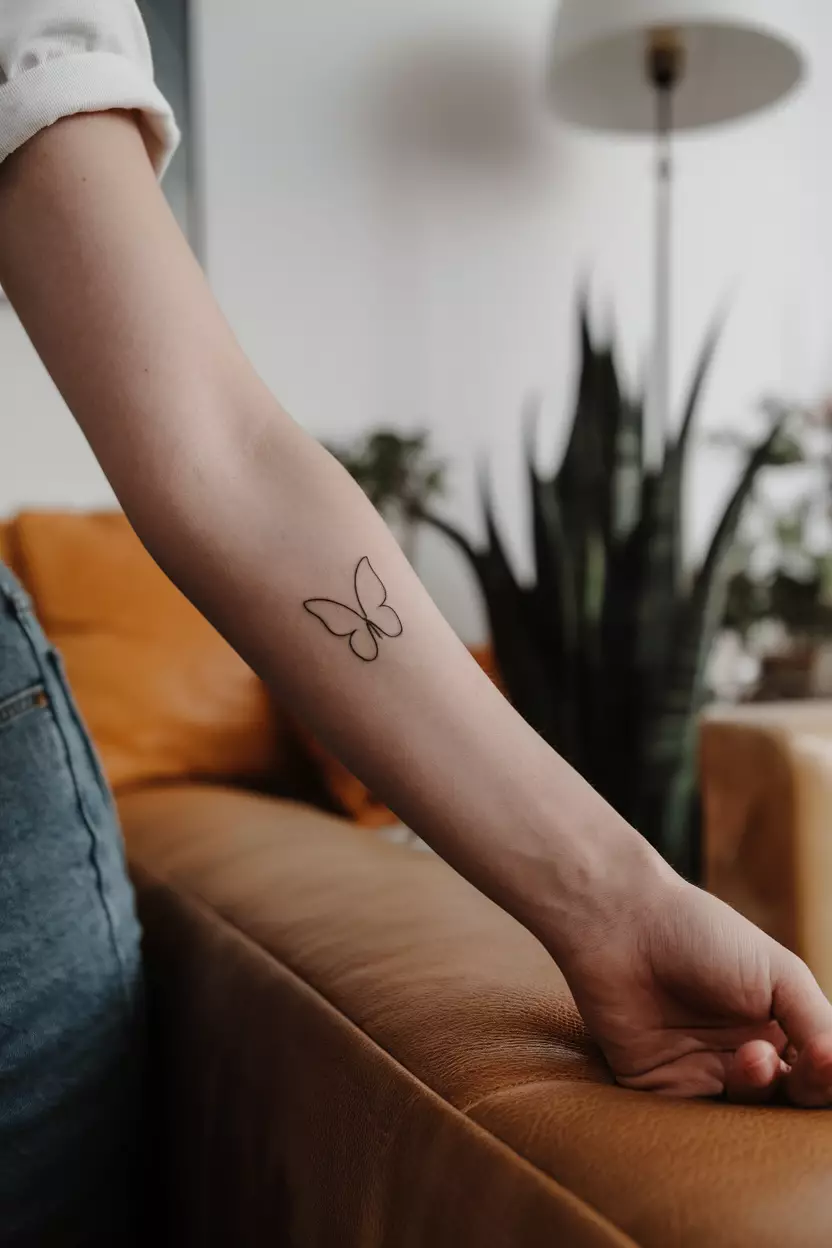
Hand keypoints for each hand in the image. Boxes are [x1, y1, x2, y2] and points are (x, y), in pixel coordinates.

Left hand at [559, 873, 831, 1103]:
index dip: (828, 1074)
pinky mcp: (661, 1088)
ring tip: (753, 1054)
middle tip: (810, 1063)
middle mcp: (742, 1054)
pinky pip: (696, 1123)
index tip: (828, 1058)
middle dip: (807, 1088)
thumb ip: (818, 1024)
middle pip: (790, 1101)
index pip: (817, 1071)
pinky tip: (728, 1079)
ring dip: (760, 1089)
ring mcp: (702, 1072)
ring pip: (749, 1115)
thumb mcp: (779, 974)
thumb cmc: (701, 935)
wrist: (623, 925)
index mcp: (776, 1026)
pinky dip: (717, 1114)